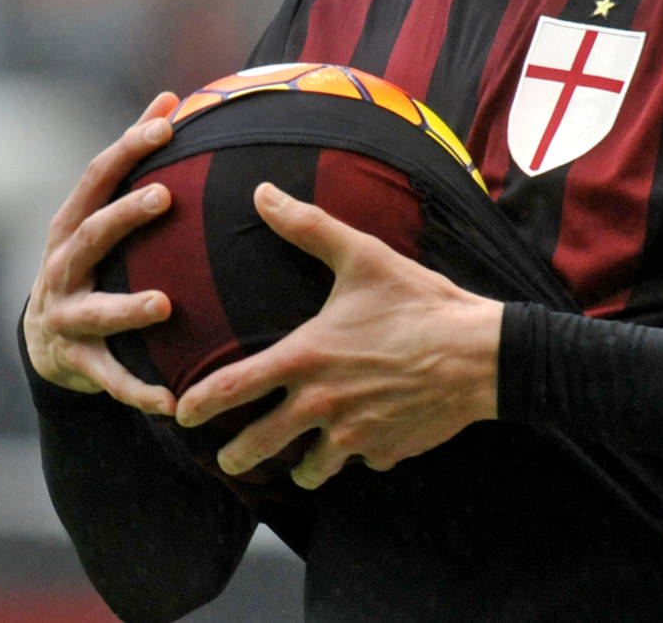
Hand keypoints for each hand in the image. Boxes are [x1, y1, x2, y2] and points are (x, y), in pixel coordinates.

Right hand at [23, 92, 180, 414]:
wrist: (47, 341)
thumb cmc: (90, 262)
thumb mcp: (99, 214)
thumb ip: (132, 161)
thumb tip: (170, 97)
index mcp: (71, 226)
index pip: (97, 178)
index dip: (128, 147)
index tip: (167, 122)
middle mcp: (62, 267)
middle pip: (92, 235)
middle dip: (124, 216)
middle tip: (165, 197)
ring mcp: (68, 315)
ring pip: (98, 311)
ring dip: (128, 307)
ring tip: (164, 304)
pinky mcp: (81, 361)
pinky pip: (113, 378)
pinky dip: (140, 390)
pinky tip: (172, 401)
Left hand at [176, 182, 504, 488]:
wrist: (481, 354)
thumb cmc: (420, 303)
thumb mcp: (363, 257)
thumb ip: (308, 227)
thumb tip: (262, 193)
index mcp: (306, 358)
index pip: (232, 389)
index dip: (197, 405)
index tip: (181, 414)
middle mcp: (322, 404)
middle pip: (258, 445)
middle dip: (237, 455)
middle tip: (229, 458)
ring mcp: (355, 435)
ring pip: (310, 469)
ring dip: (302, 466)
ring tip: (301, 461)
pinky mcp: (387, 451)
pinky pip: (363, 461)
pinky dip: (361, 455)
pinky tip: (369, 438)